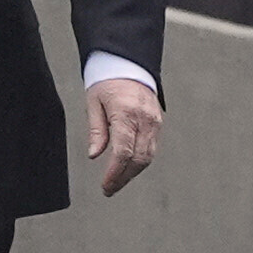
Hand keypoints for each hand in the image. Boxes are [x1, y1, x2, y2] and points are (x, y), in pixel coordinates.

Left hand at [88, 77, 162, 196]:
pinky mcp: (158, 123)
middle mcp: (145, 119)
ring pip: (148, 157)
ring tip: (117, 182)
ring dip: (133, 173)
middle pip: (139, 159)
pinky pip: (152, 148)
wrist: (129, 64)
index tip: (105, 186)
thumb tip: (94, 155)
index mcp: (126, 114)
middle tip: (109, 189)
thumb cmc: (107, 82)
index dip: (114, 174)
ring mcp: (154, 122)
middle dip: (124, 178)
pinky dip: (140, 161)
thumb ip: (97, 131)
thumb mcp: (94, 103)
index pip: (123, 152)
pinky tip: (128, 168)